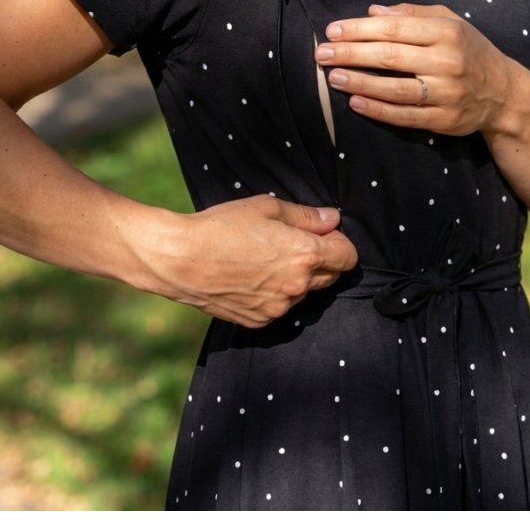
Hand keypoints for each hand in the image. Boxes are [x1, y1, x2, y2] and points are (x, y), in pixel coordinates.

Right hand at [168, 197, 357, 328]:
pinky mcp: (260, 321)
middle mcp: (298, 286)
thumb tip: (332, 219)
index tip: (324, 235)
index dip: (339, 243)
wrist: (181, 260)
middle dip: (321, 261)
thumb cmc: (221, 227)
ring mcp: (279, 307)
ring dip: (296, 280)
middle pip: (331, 277)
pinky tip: (250, 278)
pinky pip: (279, 307)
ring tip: (263, 261)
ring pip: (303, 294)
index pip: (348, 256)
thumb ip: (306, 216)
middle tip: (291, 245)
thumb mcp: (266, 208)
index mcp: (306, 255)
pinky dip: (273, 295)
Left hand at [315, 1, 514, 135]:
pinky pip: (404, 116)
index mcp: (447, 32)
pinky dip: (378, 110)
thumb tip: (373, 11)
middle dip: (351, 54)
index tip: (332, 31)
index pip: (395, 28)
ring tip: (333, 77)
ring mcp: (446, 92)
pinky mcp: (444, 119)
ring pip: (394, 88)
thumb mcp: (450, 22)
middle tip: (321, 53)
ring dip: (359, 83)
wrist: (504, 93)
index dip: (360, 29)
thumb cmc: (470, 51)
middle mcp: (447, 61)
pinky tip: (355, 103)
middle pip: (390, 56)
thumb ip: (413, 14)